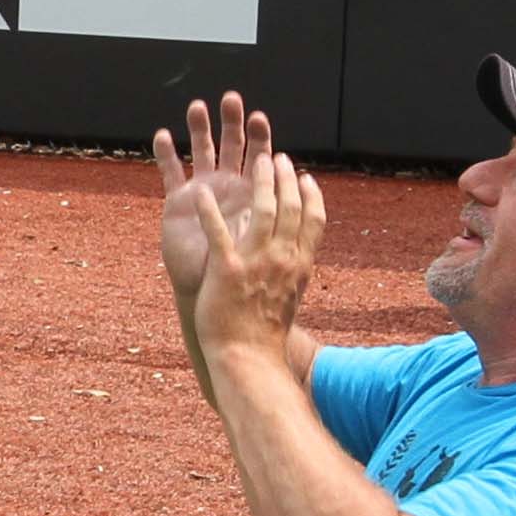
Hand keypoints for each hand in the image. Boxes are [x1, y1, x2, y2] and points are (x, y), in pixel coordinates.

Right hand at [153, 90, 271, 302]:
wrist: (218, 294)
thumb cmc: (247, 272)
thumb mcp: (268, 240)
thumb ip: (281, 212)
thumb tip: (301, 185)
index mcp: (253, 192)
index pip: (259, 156)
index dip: (259, 137)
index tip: (259, 118)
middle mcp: (229, 186)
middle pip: (231, 145)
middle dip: (232, 122)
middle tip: (232, 99)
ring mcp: (203, 191)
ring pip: (201, 152)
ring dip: (199, 129)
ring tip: (197, 106)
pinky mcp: (178, 202)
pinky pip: (171, 174)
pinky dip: (166, 155)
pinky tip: (163, 135)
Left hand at [190, 150, 326, 360]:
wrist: (247, 359)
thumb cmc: (265, 334)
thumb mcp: (289, 300)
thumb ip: (292, 275)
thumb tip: (296, 261)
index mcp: (299, 266)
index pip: (313, 221)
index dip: (310, 195)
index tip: (304, 178)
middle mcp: (282, 260)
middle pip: (290, 207)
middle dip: (284, 178)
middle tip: (277, 157)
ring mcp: (256, 263)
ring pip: (263, 210)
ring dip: (259, 181)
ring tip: (253, 161)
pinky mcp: (227, 270)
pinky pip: (218, 232)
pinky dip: (209, 210)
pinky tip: (201, 192)